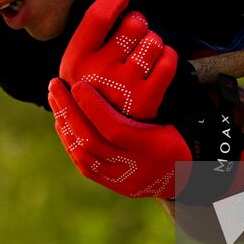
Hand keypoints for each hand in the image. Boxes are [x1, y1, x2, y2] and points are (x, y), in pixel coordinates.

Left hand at [48, 77, 190, 198]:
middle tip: (54, 85)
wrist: (188, 179)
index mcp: (151, 148)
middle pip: (92, 142)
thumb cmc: (183, 138)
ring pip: (83, 155)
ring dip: (66, 125)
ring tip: (55, 100)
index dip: (94, 107)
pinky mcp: (113, 185)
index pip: (114, 129)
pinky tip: (62, 123)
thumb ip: (159, 91)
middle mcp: (134, 167)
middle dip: (69, 112)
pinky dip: (70, 142)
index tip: (79, 84)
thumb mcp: (181, 114)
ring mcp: (122, 180)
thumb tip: (141, 59)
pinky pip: (84, 165)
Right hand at [58, 0, 177, 120]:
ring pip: (153, 41)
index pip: (99, 15)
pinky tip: (158, 65)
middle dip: (138, 23)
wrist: (103, 138)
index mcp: (75, 61)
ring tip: (144, 55)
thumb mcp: (75, 68)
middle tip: (134, 36)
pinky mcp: (147, 99)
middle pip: (133, 23)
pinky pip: (169, 60)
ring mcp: (124, 86)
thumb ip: (87, 38)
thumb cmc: (93, 93)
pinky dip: (168, 57)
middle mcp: (98, 73)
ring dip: (152, 43)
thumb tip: (110, 0)